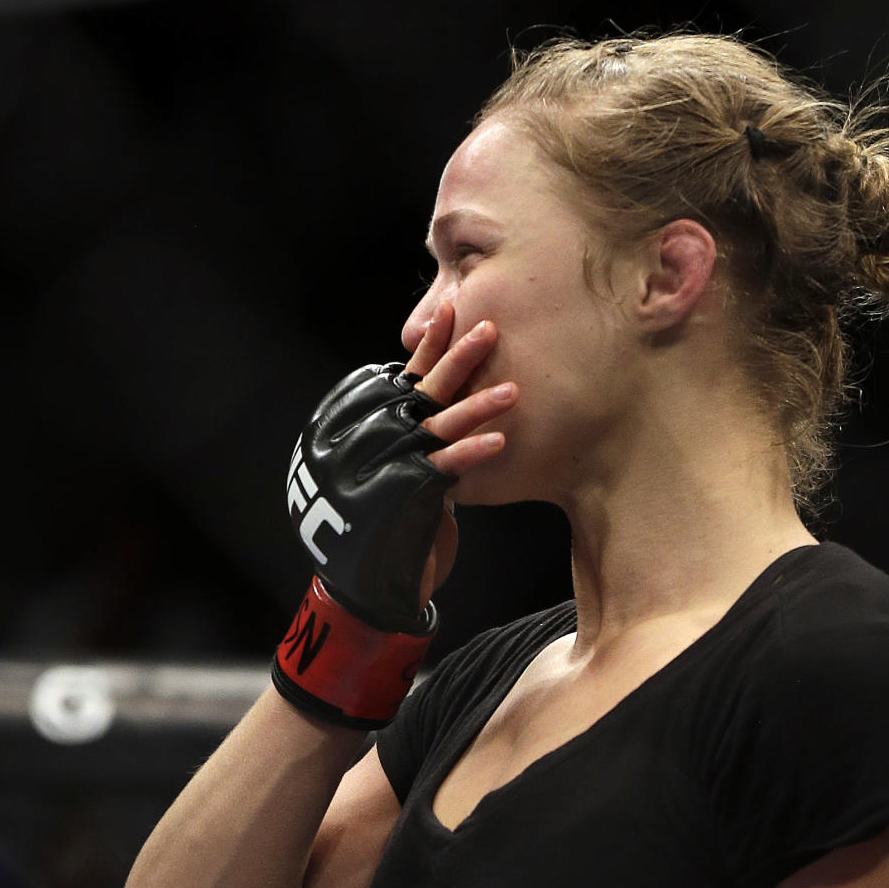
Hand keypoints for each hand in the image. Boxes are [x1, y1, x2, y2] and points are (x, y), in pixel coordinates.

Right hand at [403, 301, 517, 604]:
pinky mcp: (408, 494)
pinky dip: (470, 453)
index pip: (408, 376)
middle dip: (455, 356)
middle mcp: (383, 439)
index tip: (451, 307)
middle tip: (488, 327)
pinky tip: (499, 441)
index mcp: (381, 425)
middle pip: (422, 389)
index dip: (431, 344)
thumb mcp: (410, 469)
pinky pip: (443, 467)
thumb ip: (422, 435)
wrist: (375, 580)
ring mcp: (393, 465)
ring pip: (436, 424)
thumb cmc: (396, 522)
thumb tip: (450, 399)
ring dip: (476, 405)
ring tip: (513, 390)